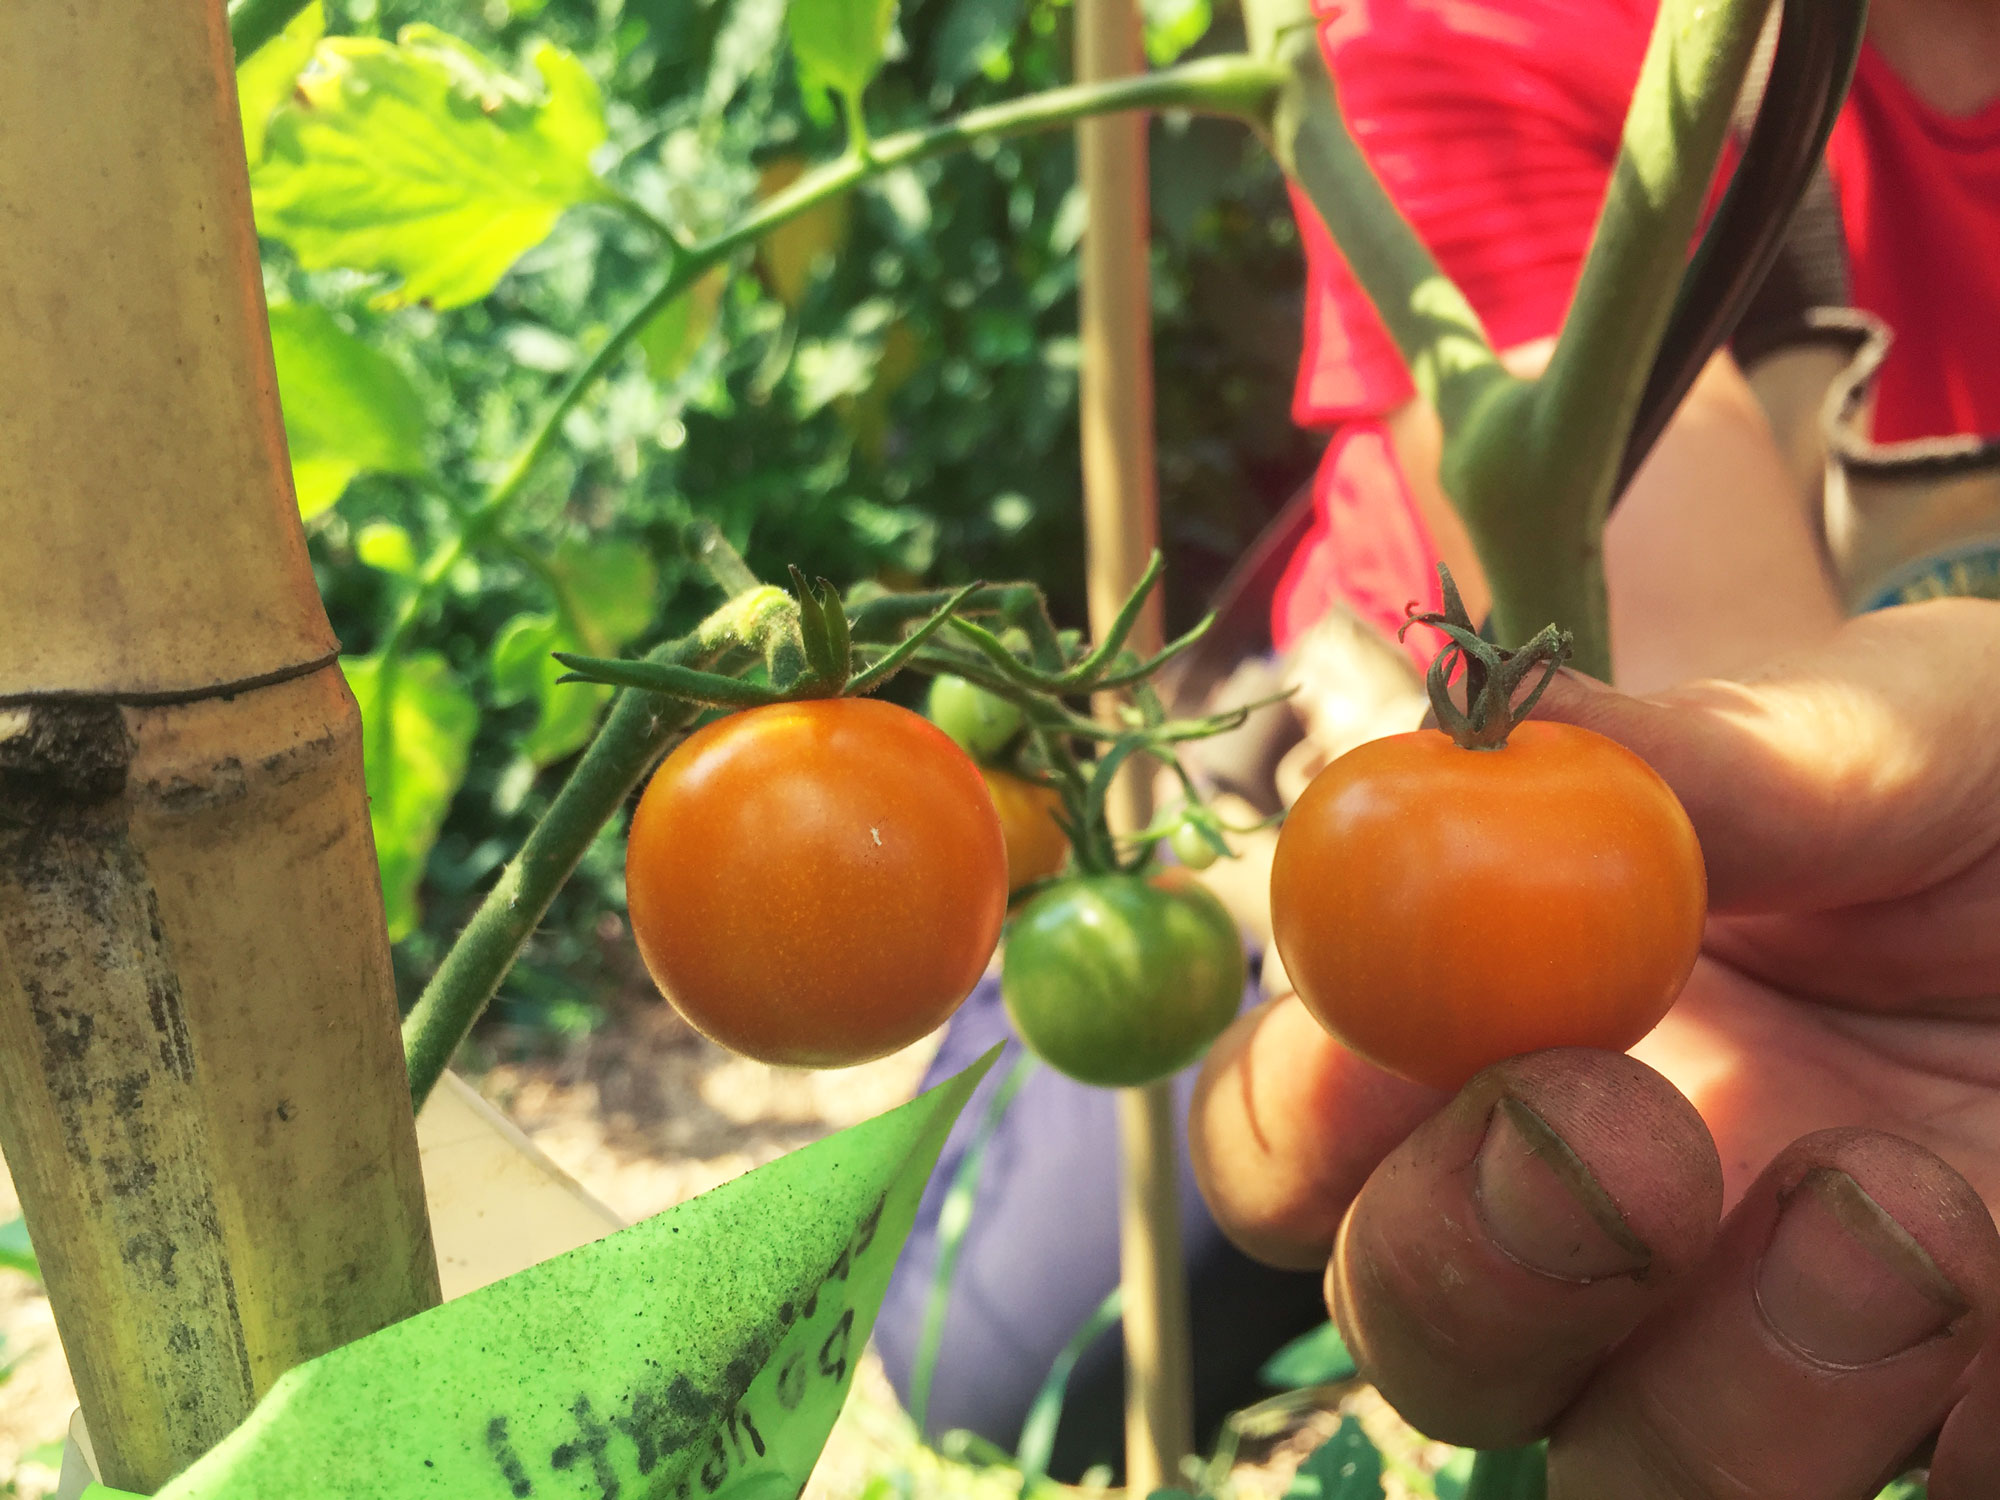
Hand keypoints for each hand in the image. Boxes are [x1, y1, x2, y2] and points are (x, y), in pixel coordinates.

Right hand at [1189, 598, 1999, 1496]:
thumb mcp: (1896, 734)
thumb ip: (1702, 761)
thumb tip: (1483, 741)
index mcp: (1521, 1045)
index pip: (1298, 1140)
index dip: (1294, 1118)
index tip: (1383, 1039)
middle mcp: (1607, 1231)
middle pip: (1415, 1343)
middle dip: (1466, 1265)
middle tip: (1616, 1140)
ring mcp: (1775, 1363)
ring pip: (1626, 1488)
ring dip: (1727, 1389)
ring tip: (1908, 1213)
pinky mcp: (1958, 1445)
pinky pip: (1926, 1497)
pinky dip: (1966, 1413)